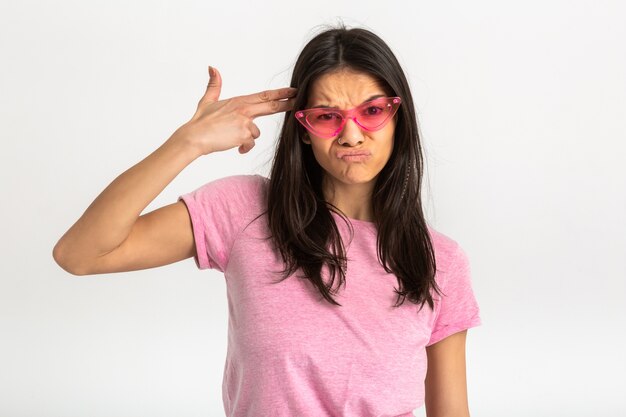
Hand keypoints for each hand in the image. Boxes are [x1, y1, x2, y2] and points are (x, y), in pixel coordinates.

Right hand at [175, 65, 297, 155]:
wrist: (195, 137)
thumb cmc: (200, 121)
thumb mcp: (208, 100)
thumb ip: (214, 85)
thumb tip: (213, 68)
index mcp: (239, 101)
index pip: (264, 95)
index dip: (280, 93)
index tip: (292, 91)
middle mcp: (244, 109)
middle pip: (271, 106)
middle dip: (286, 104)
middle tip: (298, 102)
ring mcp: (245, 122)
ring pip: (255, 132)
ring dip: (246, 137)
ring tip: (231, 137)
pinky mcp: (244, 135)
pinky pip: (249, 144)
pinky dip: (243, 147)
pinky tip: (233, 146)